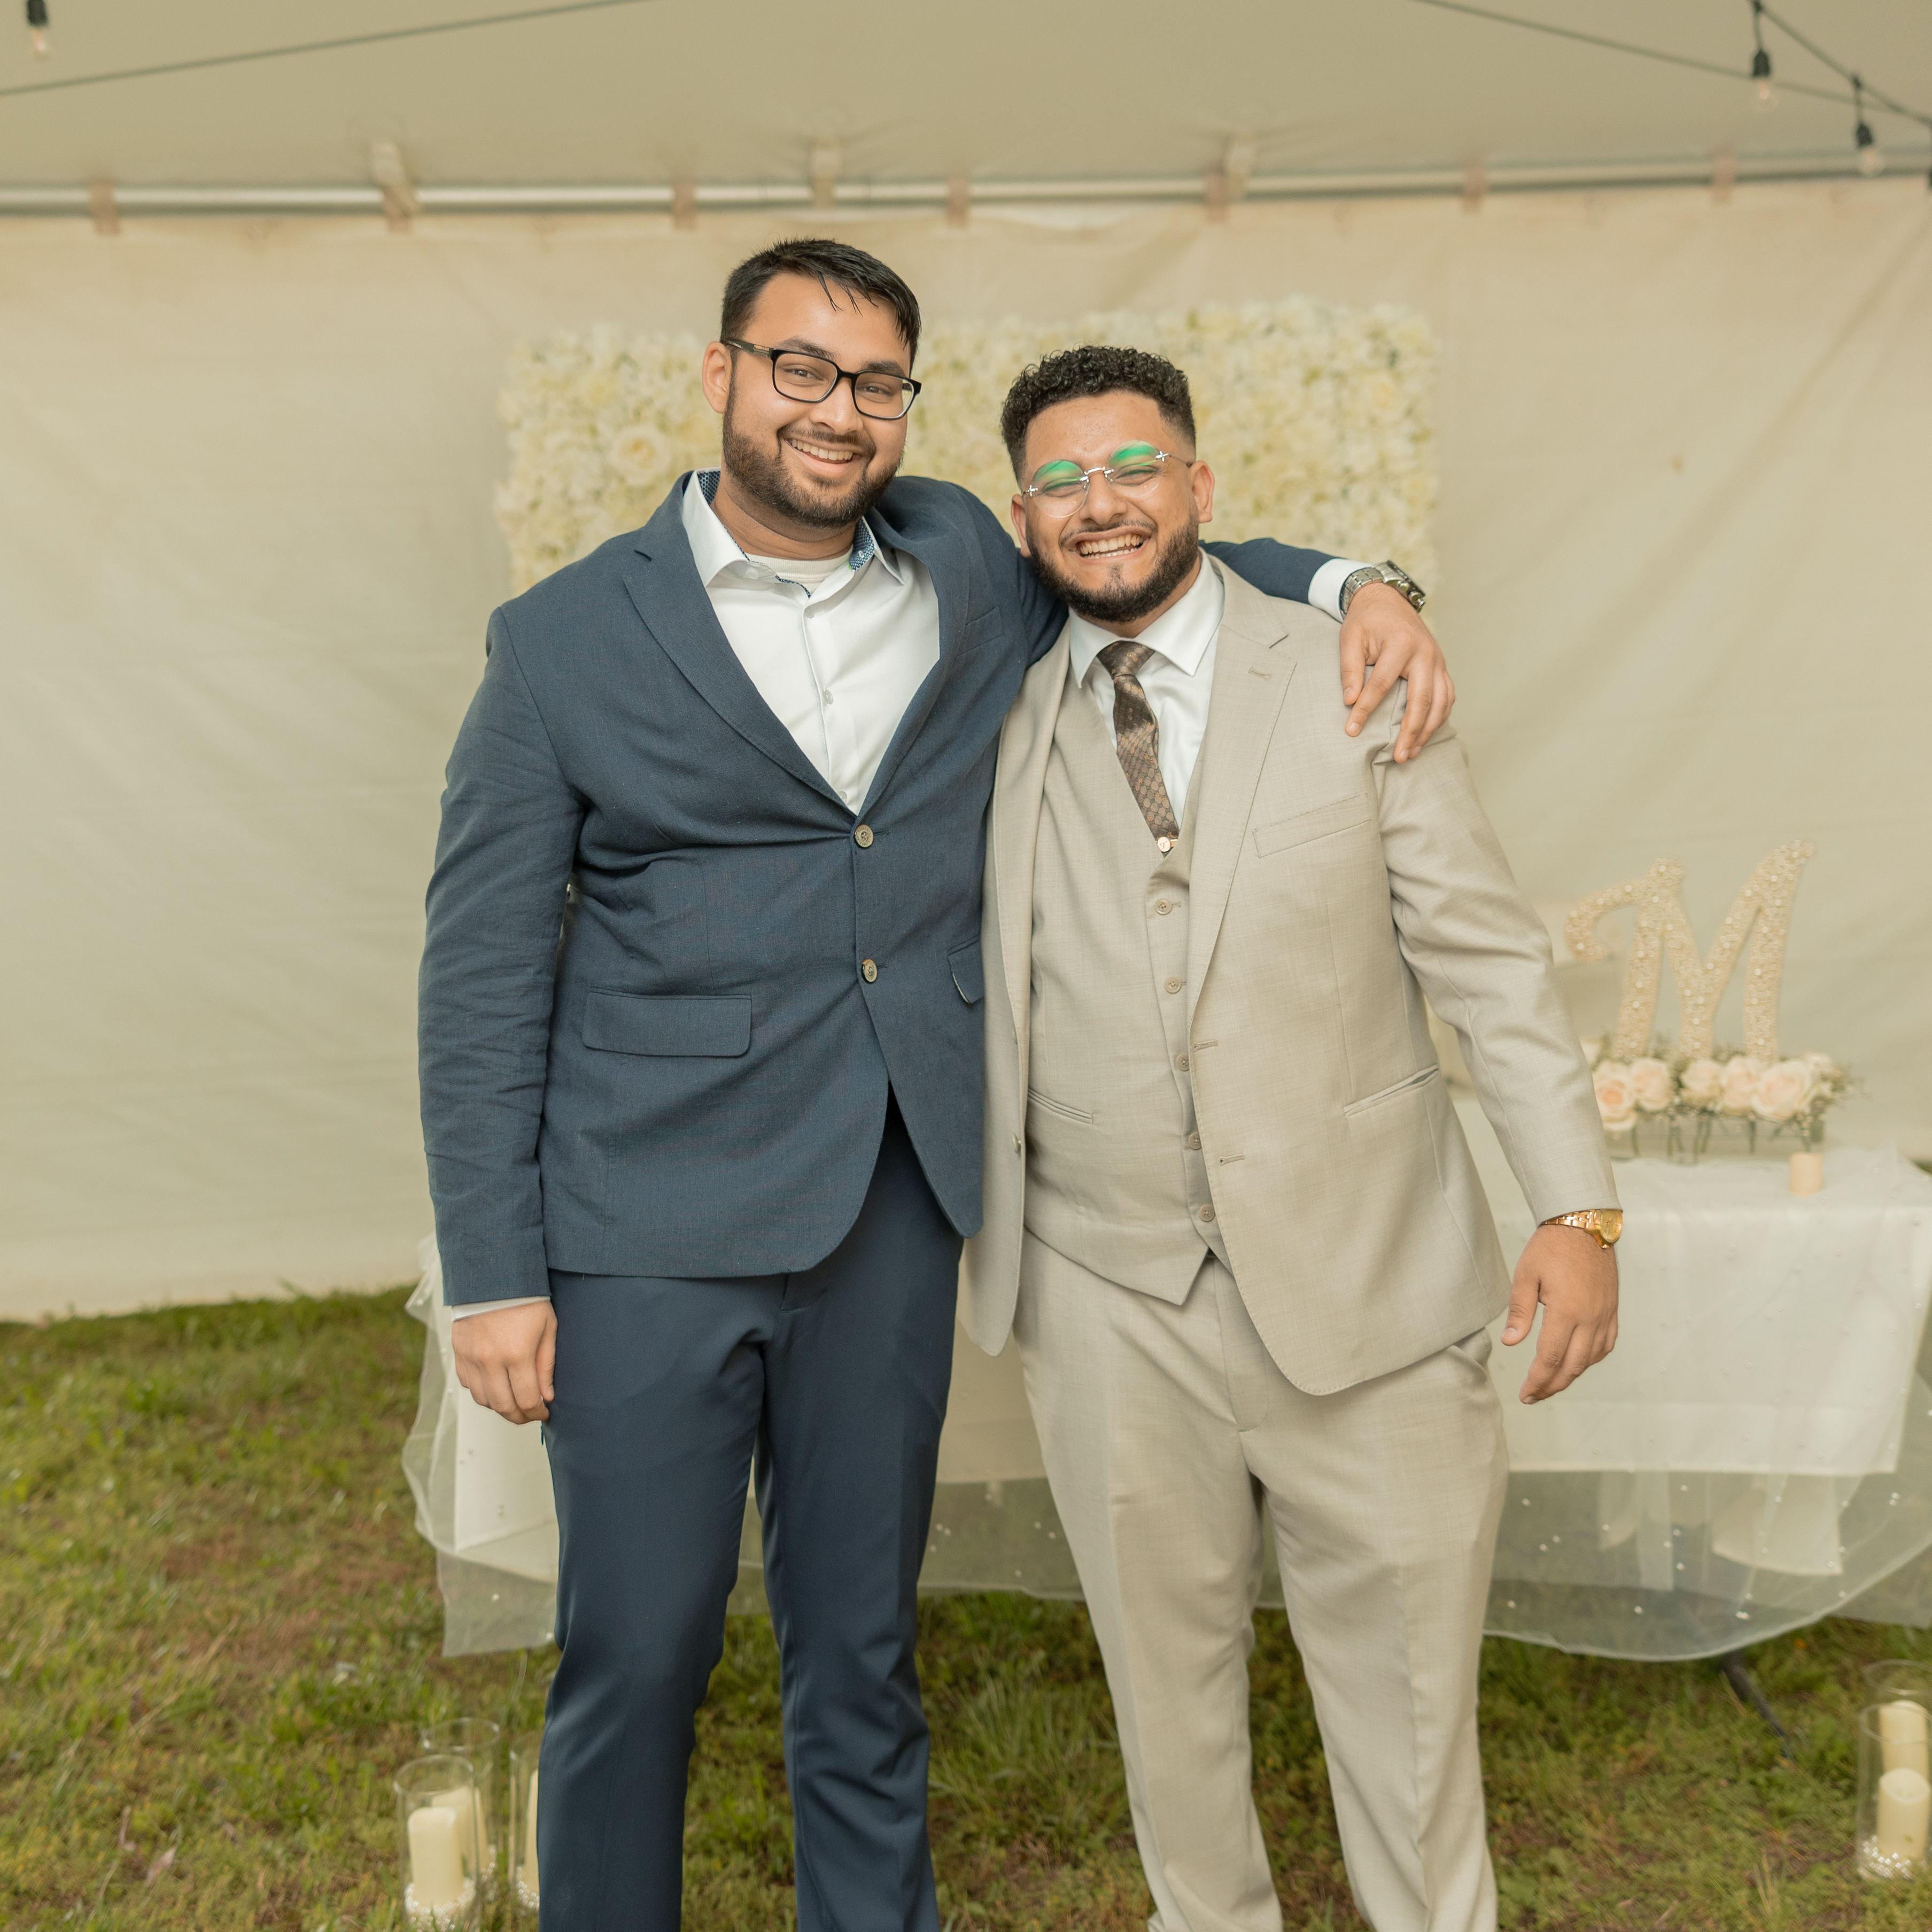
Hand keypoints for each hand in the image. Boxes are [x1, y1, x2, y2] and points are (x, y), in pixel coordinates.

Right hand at [451, 1301, 556, 1424]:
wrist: (493, 1276)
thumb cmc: (525, 1298)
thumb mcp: (547, 1327)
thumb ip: (546, 1364)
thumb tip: (547, 1396)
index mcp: (517, 1353)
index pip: (526, 1400)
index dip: (537, 1413)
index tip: (544, 1413)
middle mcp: (490, 1360)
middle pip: (503, 1406)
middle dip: (519, 1417)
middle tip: (530, 1415)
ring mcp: (471, 1357)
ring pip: (483, 1400)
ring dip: (500, 1407)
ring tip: (514, 1402)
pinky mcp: (458, 1352)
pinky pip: (467, 1384)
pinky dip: (482, 1392)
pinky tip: (496, 1386)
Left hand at [1339, 582, 1455, 761]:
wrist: (1387, 600)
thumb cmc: (1366, 621)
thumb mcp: (1350, 638)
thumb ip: (1350, 669)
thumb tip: (1350, 701)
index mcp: (1401, 643)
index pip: (1382, 684)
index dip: (1366, 709)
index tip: (1351, 730)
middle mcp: (1425, 653)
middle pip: (1422, 699)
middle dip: (1410, 731)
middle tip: (1399, 757)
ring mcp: (1437, 661)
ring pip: (1440, 702)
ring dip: (1427, 730)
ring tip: (1411, 753)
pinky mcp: (1441, 667)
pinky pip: (1447, 696)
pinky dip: (1439, 717)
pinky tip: (1426, 735)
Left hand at [1501, 1224, 1618, 1403]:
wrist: (1584, 1225)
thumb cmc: (1550, 1248)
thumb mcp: (1525, 1275)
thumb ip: (1519, 1311)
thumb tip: (1511, 1343)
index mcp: (1567, 1310)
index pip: (1550, 1357)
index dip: (1537, 1380)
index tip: (1525, 1394)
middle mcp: (1591, 1317)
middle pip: (1572, 1365)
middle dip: (1552, 1385)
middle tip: (1533, 1396)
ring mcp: (1605, 1315)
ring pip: (1590, 1359)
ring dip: (1571, 1376)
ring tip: (1550, 1384)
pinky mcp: (1613, 1310)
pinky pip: (1605, 1345)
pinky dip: (1590, 1360)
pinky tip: (1576, 1363)